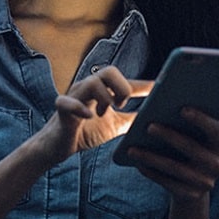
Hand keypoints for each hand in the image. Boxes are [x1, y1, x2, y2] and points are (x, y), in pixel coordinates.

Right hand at [35, 66, 152, 164]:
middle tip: (122, 104)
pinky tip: (90, 116)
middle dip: (121, 87)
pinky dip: (78, 107)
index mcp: (101, 91)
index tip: (159, 88)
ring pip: (91, 83)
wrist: (58, 147)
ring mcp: (74, 98)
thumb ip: (132, 120)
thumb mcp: (114, 126)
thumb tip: (154, 119)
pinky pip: (66, 102)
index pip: (125, 82)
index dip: (143, 84)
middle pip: (108, 71)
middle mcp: (88, 89)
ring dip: (104, 97)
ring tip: (104, 112)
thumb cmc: (85, 132)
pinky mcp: (62, 111)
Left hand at [127, 107, 218, 202]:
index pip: (215, 129)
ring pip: (175, 168)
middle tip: (149, 126)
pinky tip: (137, 163)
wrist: (193, 185)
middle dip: (169, 136)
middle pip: (192, 148)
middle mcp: (217, 165)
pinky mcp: (191, 194)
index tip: (182, 108)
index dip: (200, 119)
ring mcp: (205, 182)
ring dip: (152, 157)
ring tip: (132, 149)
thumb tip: (161, 106)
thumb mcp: (193, 137)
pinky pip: (167, 182)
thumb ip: (186, 122)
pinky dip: (151, 172)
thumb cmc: (188, 148)